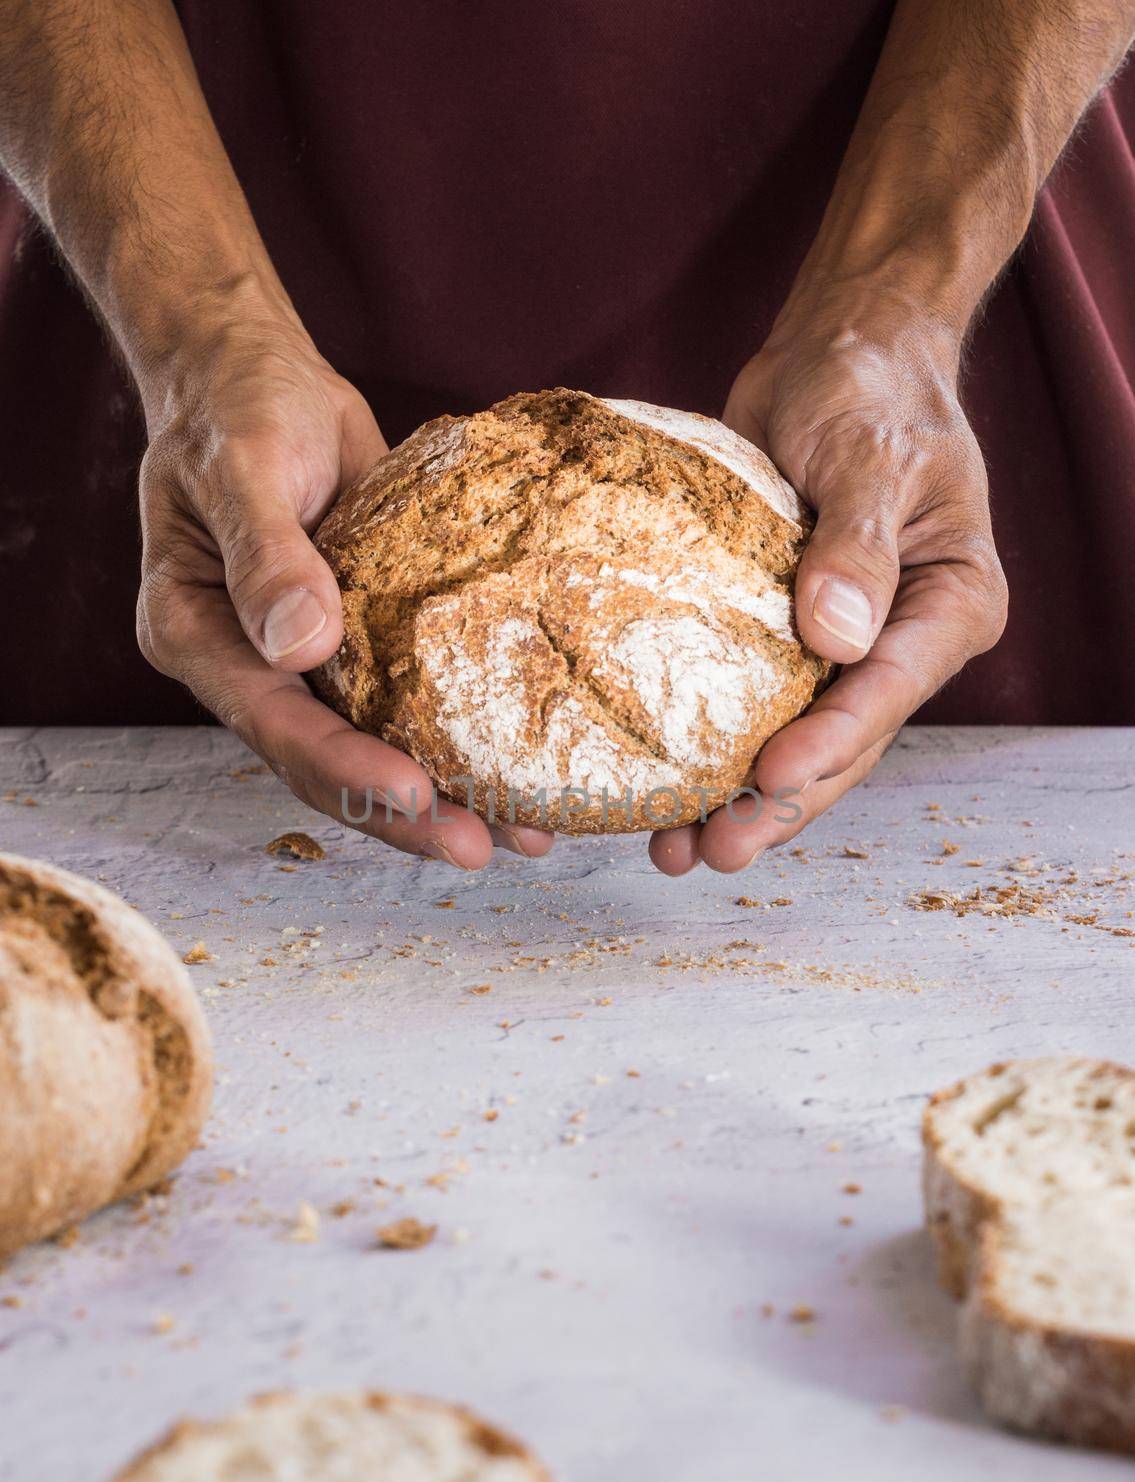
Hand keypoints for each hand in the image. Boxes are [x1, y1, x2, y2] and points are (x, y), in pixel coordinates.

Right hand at [135, 300, 551, 867]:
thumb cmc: (239, 406)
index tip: (413, 793)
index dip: (342, 767)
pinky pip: (406, 705)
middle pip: (324, 764)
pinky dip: (457, 739)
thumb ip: (266, 553)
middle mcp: (248, 668)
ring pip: (370, 748)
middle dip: (401, 815)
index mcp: (196, 635)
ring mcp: (302, 663)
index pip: (273, 723)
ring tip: (520, 836)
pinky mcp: (358, 643)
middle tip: (478, 847)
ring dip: (439, 798)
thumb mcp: (243, 464)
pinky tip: (519, 772)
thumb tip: (301, 644)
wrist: (261, 378)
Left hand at [649, 284, 1007, 875]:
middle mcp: (899, 642)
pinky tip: (661, 793)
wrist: (832, 355)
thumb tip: (836, 640)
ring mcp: (840, 648)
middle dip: (779, 804)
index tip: (768, 777)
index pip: (888, 690)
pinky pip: (749, 707)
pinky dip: (712, 750)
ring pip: (794, 742)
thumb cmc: (866, 388)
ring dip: (739, 801)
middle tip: (715, 851)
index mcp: (948, 606)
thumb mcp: (870, 452)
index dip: (829, 742)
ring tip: (677, 851)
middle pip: (843, 743)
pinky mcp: (781, 638)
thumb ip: (856, 545)